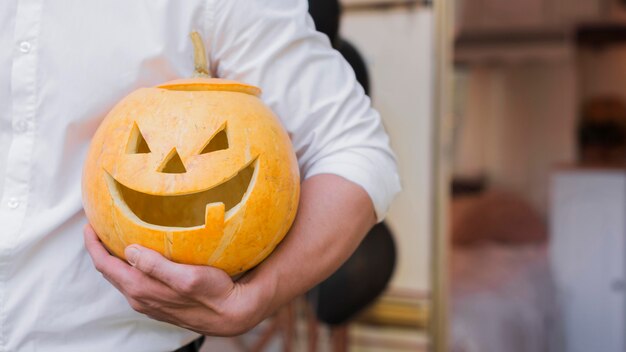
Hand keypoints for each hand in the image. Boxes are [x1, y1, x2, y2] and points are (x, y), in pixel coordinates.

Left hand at [83, 224, 269, 335]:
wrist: (232, 314)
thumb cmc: (213, 293)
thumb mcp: (186, 277)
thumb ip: (156, 266)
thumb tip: (129, 251)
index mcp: (141, 289)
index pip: (105, 265)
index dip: (93, 244)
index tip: (89, 224)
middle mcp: (140, 297)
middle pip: (110, 271)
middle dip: (100, 249)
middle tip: (99, 225)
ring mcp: (149, 301)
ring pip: (122, 276)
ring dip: (115, 258)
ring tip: (116, 237)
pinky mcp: (160, 301)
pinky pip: (135, 281)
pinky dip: (129, 266)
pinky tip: (140, 255)